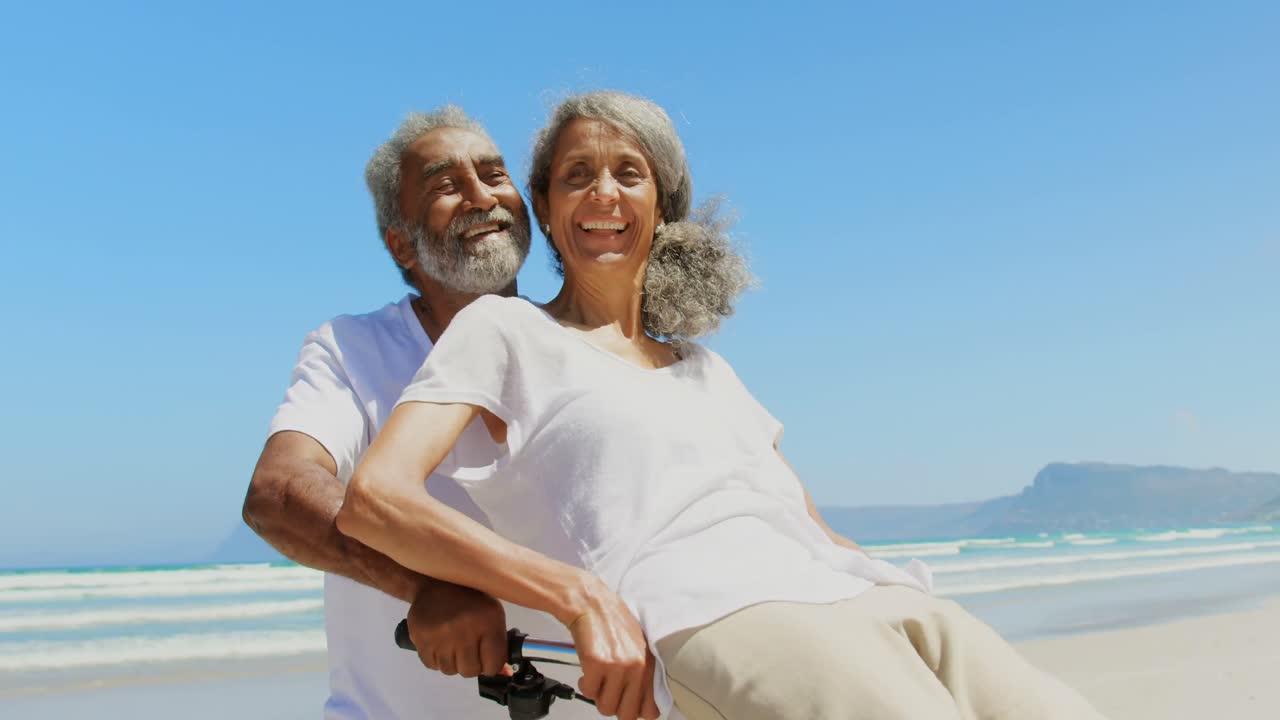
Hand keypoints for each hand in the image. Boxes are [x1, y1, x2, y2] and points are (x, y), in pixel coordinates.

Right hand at [406, 579, 506, 677]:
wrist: (437, 581)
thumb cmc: (470, 599)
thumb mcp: (492, 613)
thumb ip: (498, 642)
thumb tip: (501, 671)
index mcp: (488, 622)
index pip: (493, 664)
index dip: (491, 666)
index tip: (487, 662)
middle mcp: (465, 630)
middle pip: (470, 671)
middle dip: (470, 665)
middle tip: (468, 651)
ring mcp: (441, 635)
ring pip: (449, 670)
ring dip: (452, 662)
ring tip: (452, 644)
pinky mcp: (422, 637)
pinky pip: (431, 664)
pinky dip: (436, 659)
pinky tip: (439, 643)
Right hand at [564, 578, 659, 719]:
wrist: (592, 604)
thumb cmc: (613, 624)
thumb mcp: (639, 648)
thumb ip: (642, 674)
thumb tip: (638, 705)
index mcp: (650, 665)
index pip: (651, 711)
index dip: (636, 710)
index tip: (626, 703)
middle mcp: (637, 668)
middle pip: (627, 715)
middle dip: (615, 706)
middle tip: (608, 692)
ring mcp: (617, 667)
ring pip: (606, 707)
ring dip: (598, 696)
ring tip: (598, 678)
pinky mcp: (596, 664)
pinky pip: (588, 692)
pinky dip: (585, 685)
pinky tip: (588, 671)